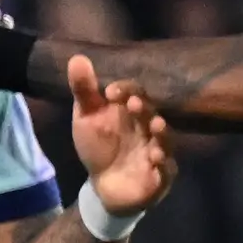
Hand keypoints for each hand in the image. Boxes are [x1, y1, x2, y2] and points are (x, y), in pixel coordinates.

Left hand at [67, 55, 177, 219]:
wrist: (105, 185)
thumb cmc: (99, 147)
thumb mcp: (86, 118)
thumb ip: (84, 91)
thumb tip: (77, 57)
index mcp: (132, 112)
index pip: (135, 94)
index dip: (126, 91)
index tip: (109, 93)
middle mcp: (149, 129)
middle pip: (151, 115)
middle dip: (144, 109)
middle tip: (134, 104)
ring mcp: (156, 152)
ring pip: (164, 142)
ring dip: (162, 135)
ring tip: (156, 126)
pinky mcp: (159, 178)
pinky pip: (166, 171)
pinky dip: (163, 165)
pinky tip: (156, 159)